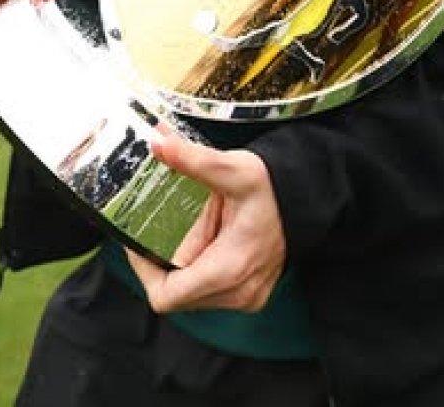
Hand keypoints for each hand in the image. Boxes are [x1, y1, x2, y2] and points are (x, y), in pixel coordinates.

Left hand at [125, 127, 286, 313]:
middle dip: (162, 262)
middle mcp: (237, 293)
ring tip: (191, 228)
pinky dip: (199, 267)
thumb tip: (158, 145)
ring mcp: (245, 297)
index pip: (165, 296)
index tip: (138, 242)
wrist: (305, 196)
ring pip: (191, 294)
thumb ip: (193, 160)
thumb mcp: (232, 168)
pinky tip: (207, 236)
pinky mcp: (248, 294)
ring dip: (183, 264)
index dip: (143, 271)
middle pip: (175, 295)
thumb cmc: (273, 186)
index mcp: (229, 269)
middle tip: (162, 227)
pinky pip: (208, 291)